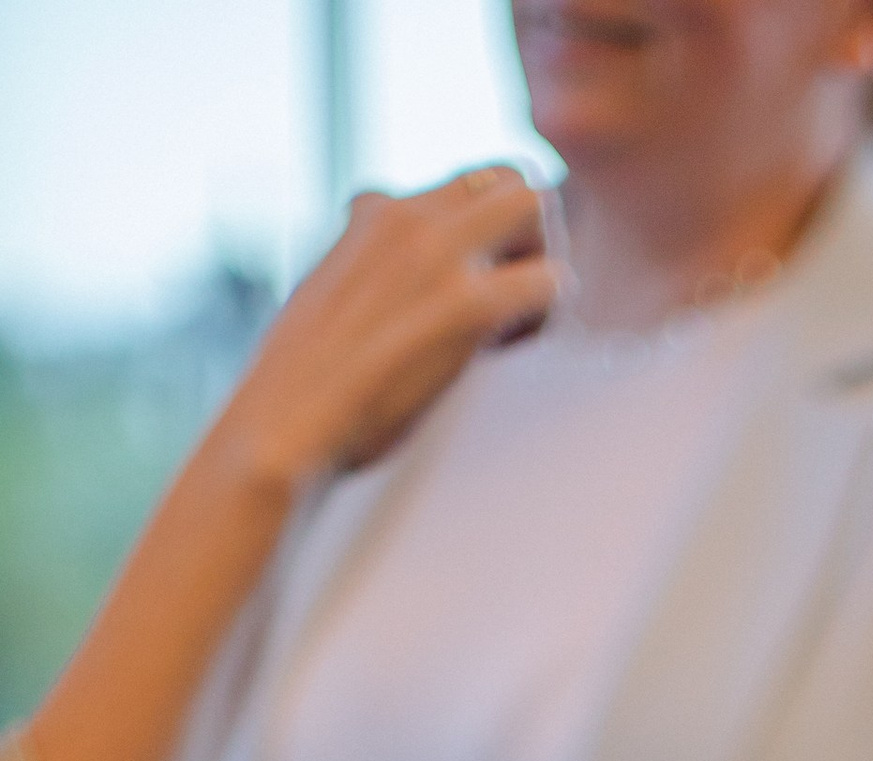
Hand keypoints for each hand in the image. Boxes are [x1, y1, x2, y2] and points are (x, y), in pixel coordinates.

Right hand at [211, 169, 557, 501]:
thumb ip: (358, 268)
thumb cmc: (299, 388)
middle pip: (509, 175)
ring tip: (514, 327)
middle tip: (513, 305)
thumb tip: (360, 255)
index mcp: (374, 215)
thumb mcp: (322, 300)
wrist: (279, 429)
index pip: (463, 183)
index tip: (477, 288)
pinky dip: (545, 317)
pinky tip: (508, 355)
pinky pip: (547, 280)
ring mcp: (435, 255)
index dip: (489, 232)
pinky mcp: (462, 307)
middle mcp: (406, 217)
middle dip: (529, 235)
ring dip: (542, 262)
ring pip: (535, 203)